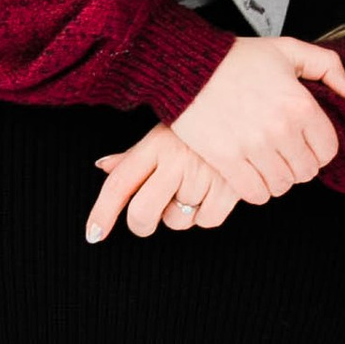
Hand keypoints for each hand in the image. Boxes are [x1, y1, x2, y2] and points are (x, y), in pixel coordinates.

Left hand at [86, 127, 243, 241]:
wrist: (250, 109)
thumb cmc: (200, 123)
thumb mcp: (164, 132)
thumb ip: (134, 156)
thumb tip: (102, 166)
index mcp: (155, 145)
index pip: (120, 183)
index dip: (102, 213)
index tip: (94, 234)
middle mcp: (175, 160)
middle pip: (143, 213)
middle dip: (141, 224)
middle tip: (147, 219)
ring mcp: (203, 174)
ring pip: (177, 220)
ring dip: (182, 213)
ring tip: (195, 186)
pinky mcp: (230, 188)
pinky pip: (207, 221)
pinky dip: (209, 213)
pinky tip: (215, 190)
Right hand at [166, 34, 344, 205]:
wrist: (188, 65)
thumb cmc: (237, 58)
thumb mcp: (288, 50)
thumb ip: (329, 67)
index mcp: (301, 105)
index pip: (328, 150)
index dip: (318, 150)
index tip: (304, 142)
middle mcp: (281, 129)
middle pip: (306, 172)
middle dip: (298, 165)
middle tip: (283, 153)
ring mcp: (253, 147)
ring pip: (282, 186)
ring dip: (277, 179)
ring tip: (266, 163)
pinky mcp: (227, 160)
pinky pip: (255, 194)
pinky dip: (256, 190)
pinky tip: (251, 174)